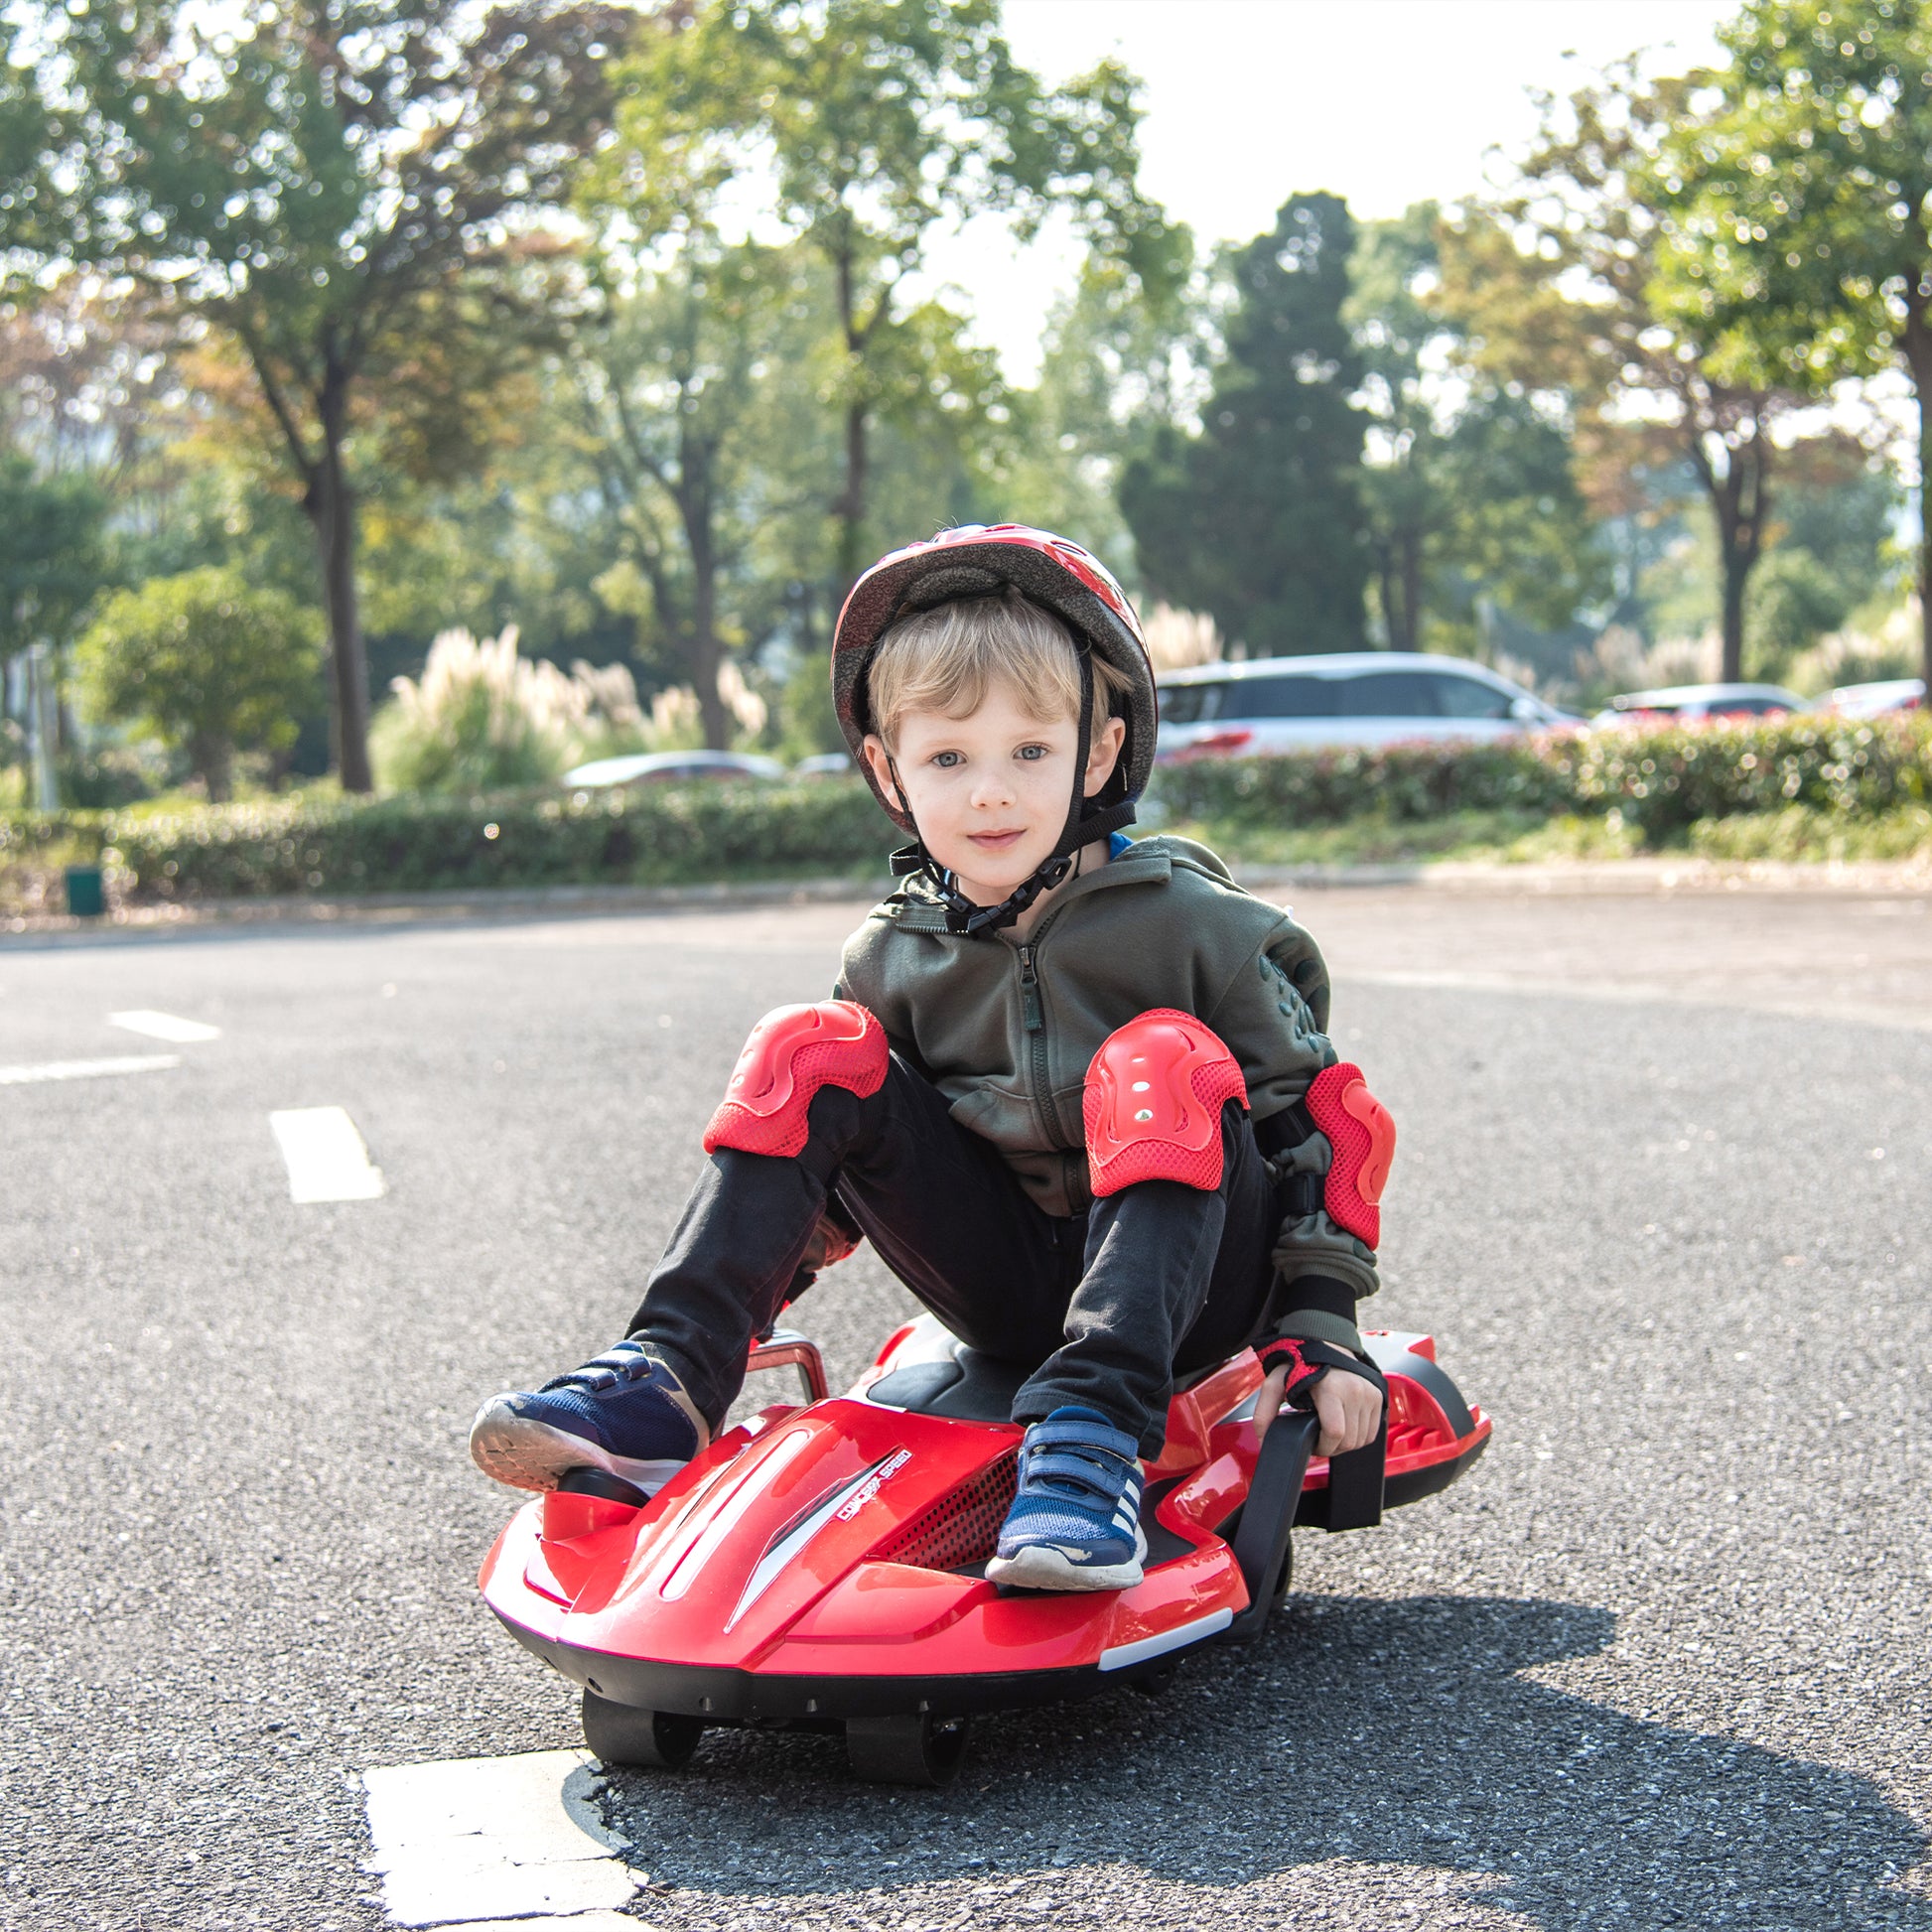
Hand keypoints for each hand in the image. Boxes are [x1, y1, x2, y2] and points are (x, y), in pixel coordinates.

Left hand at [1256, 1358, 1382, 1458]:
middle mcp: (1355, 1390)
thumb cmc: (1299, 1363)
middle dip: (1332, 1447)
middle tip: (1319, 1437)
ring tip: (1329, 1429)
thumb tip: (1263, 1440)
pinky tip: (1343, 1425)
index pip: (1335, 1434)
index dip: (1322, 1446)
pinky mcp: (1378, 1396)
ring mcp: (1369, 1394)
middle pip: (1349, 1442)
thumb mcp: (1276, 1383)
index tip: (1313, 1441)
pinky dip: (1358, 1436)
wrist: (1324, 1341)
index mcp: (1332, 1389)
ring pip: (1361, 1440)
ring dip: (1345, 1443)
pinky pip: (1372, 1432)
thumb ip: (1265, 1411)